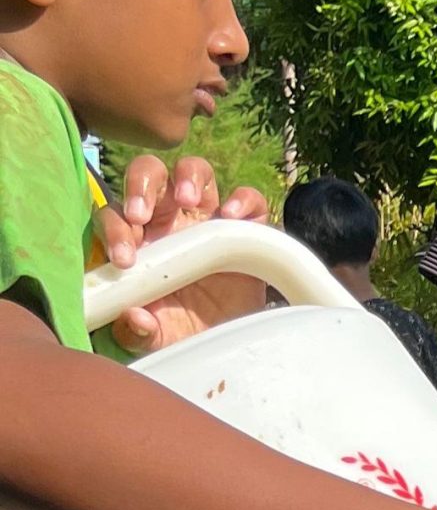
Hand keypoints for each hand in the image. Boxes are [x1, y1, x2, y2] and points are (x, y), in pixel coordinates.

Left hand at [96, 155, 272, 352]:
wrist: (233, 339)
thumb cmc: (188, 331)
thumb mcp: (157, 337)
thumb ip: (137, 333)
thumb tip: (134, 318)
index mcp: (141, 239)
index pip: (116, 214)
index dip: (114, 228)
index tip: (125, 260)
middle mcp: (172, 219)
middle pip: (149, 175)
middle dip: (141, 186)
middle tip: (143, 216)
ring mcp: (211, 218)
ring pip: (194, 170)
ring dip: (187, 177)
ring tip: (189, 200)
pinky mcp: (249, 227)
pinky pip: (250, 199)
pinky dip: (243, 199)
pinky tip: (233, 216)